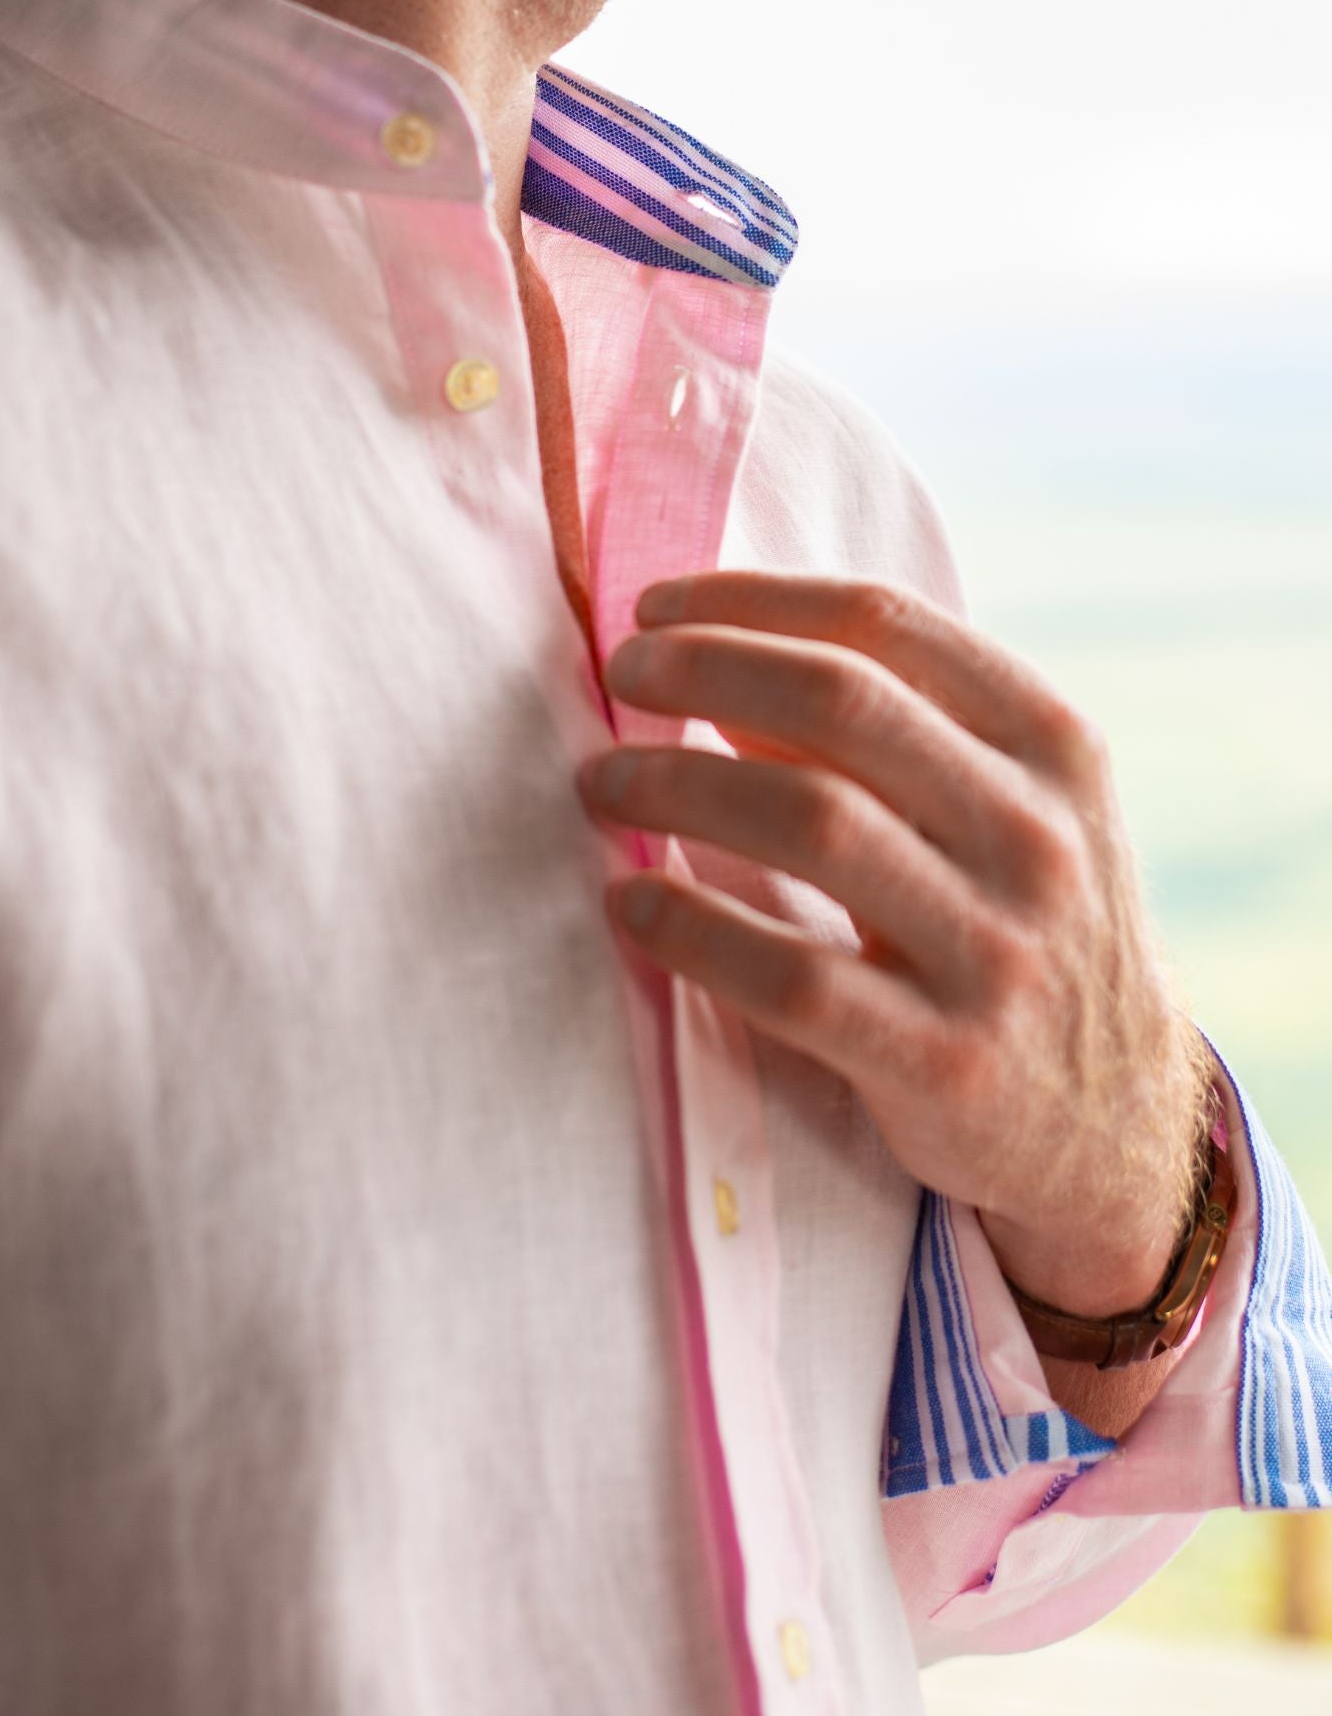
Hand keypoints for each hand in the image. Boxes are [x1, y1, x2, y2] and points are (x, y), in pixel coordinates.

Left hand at [575, 570, 1210, 1319]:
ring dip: (678, 784)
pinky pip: (790, 978)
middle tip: (621, 674)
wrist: (1116, 1121)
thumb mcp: (1003, 811)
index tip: (660, 603)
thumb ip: (889, 735)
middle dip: (703, 669)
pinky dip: (692, 929)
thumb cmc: (1022, 929)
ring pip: (810, 821)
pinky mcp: (945, 1063)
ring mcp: (997, 950)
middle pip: (840, 702)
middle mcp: (1036, 835)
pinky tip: (631, 905)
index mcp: (1052, 747)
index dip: (752, 599)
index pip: (886, 625)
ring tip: (605, 781)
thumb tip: (719, 665)